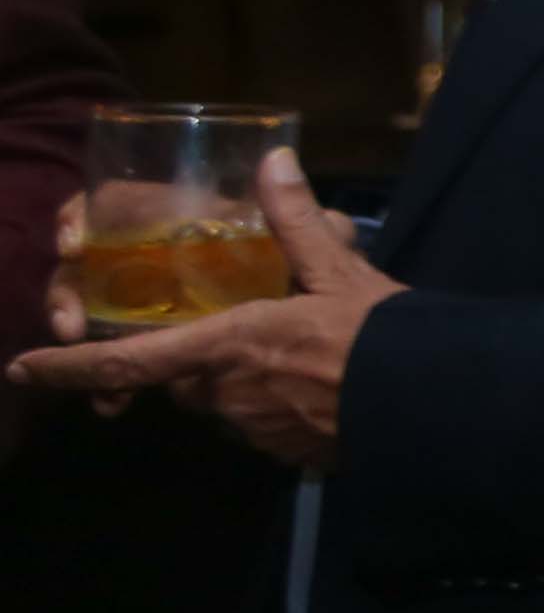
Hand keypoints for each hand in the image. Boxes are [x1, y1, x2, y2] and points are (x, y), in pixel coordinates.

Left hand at [5, 155, 398, 469]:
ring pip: (221, 401)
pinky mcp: (286, 454)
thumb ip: (296, 220)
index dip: (68, 367)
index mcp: (225, 346)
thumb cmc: (376, 334)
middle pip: (181, 378)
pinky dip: (272, 403)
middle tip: (236, 327)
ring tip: (291, 354)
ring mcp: (254, 430)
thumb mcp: (339, 270)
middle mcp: (225, 395)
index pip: (127, 362)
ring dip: (237, 379)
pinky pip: (259, 424)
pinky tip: (316, 386)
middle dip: (194, 355)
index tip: (23, 368)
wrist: (432, 404)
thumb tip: (272, 158)